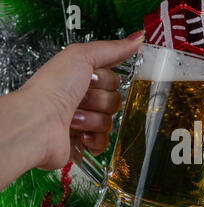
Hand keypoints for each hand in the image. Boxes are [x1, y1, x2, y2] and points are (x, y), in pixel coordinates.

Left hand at [20, 30, 144, 169]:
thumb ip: (111, 49)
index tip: (92, 78)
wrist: (38, 122)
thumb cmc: (52, 89)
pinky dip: (94, 138)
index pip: (114, 80)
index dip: (106, 80)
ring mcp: (82, 122)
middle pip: (114, 102)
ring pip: (109, 122)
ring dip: (92, 119)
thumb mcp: (82, 56)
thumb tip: (137, 39)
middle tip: (80, 98)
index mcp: (81, 79)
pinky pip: (104, 142)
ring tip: (73, 116)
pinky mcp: (82, 142)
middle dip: (99, 101)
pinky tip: (80, 133)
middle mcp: (81, 100)